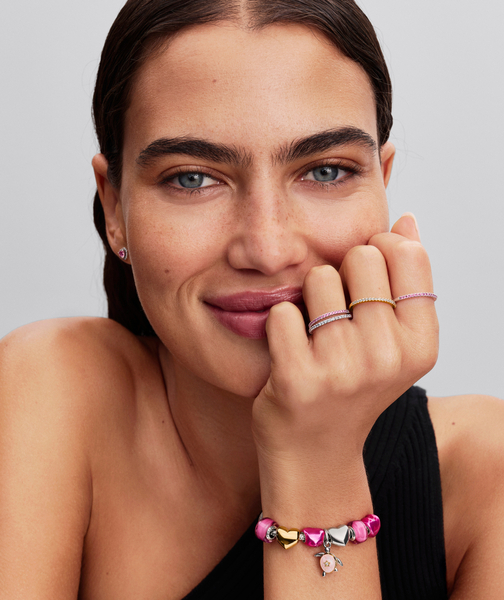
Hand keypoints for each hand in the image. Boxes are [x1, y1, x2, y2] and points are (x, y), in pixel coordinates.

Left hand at [252, 214, 438, 465]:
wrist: (314, 451)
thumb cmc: (351, 387)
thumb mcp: (391, 342)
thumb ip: (403, 280)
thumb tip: (405, 221)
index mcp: (420, 343)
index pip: (406, 253)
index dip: (378, 250)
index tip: (362, 278)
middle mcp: (388, 355)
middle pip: (360, 256)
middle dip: (341, 272)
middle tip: (335, 312)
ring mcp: (343, 368)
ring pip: (318, 278)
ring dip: (308, 299)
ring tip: (313, 335)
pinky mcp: (297, 378)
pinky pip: (281, 312)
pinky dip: (279, 324)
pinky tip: (288, 352)